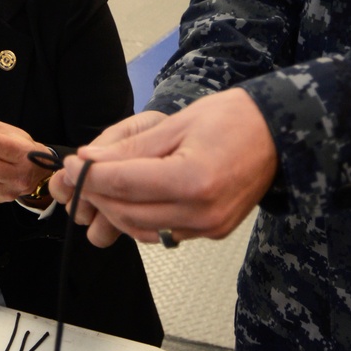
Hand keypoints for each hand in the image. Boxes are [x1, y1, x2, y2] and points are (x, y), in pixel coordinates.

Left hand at [58, 89, 277, 247]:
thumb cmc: (232, 118)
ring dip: (116, 210)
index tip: (71, 163)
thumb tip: (87, 162)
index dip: (90, 176)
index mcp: (192, 179)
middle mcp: (201, 212)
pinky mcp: (212, 232)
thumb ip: (130, 149)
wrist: (279, 134)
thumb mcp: (176, 124)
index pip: (124, 185)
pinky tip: (132, 198)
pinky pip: (163, 232)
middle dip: (98, 195)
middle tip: (80, 175)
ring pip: (141, 228)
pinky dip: (140, 218)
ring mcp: (208, 227)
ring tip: (102, 186)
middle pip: (128, 212)